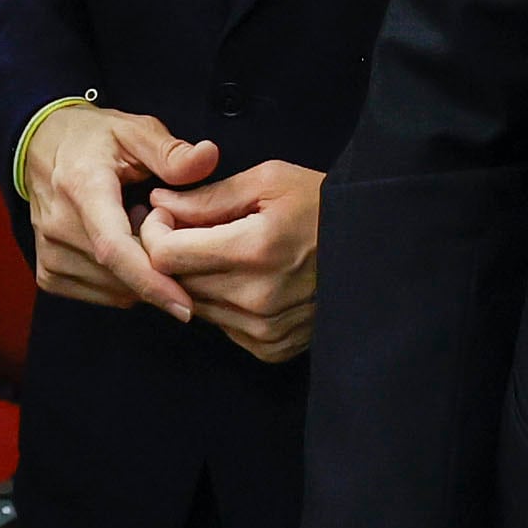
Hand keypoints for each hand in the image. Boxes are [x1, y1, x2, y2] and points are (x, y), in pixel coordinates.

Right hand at [25, 103, 216, 316]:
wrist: (41, 146)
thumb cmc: (93, 139)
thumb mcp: (135, 131)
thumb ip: (171, 151)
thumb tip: (209, 157)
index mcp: (82, 188)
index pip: (114, 247)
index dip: (151, 280)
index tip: (184, 304)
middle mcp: (59, 226)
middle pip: (119, 274)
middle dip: (158, 270)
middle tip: (167, 232)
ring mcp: (49, 253)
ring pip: (113, 290)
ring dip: (140, 275)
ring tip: (138, 230)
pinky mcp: (48, 272)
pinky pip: (99, 294)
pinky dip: (122, 282)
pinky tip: (123, 247)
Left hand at [142, 159, 322, 362]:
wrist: (373, 249)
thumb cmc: (322, 205)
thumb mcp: (268, 181)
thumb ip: (208, 197)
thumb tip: (159, 204)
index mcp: (254, 250)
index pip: (166, 257)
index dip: (155, 232)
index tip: (166, 215)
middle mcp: (257, 298)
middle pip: (177, 282)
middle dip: (173, 252)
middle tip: (190, 228)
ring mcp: (265, 329)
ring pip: (196, 306)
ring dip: (197, 279)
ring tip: (222, 251)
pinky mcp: (272, 347)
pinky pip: (222, 326)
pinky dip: (222, 303)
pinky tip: (244, 279)